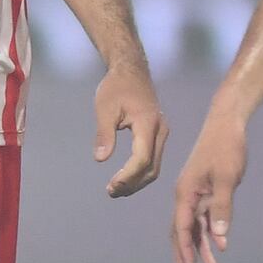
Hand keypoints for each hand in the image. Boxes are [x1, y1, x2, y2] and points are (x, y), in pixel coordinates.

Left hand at [91, 61, 169, 197]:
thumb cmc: (116, 87)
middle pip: (152, 168)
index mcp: (148, 124)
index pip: (142, 158)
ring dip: (137, 181)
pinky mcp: (158, 135)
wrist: (132, 71)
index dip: (128, 176)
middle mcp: (160, 131)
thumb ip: (104, 134)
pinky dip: (140, 173)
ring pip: (154, 167)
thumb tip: (101, 159)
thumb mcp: (105, 108)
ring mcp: (161, 134)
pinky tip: (124, 178)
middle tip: (111, 191)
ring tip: (116, 189)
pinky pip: (153, 160)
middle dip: (133, 184)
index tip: (112, 185)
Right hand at [170, 99, 252, 262]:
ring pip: (194, 226)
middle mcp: (186, 195)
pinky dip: (209, 233)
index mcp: (185, 192)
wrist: (227, 123)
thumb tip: (220, 236)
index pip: (181, 226)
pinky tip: (218, 245)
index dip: (185, 249)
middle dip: (184, 255)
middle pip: (181, 231)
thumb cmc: (225, 147)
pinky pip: (204, 217)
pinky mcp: (206, 190)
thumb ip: (222, 207)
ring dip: (200, 247)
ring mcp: (196, 193)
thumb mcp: (227, 178)